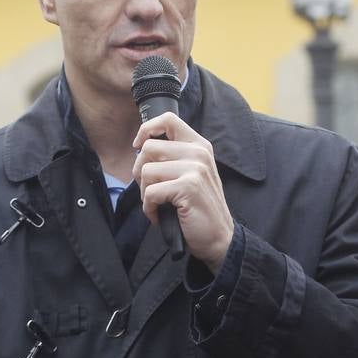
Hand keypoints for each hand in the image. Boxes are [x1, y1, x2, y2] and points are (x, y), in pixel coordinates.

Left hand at [132, 112, 234, 272]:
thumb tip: (140, 147)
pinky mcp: (188, 187)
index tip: (138, 146)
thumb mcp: (192, 174)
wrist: (218, 237)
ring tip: (157, 204)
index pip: (168, 119)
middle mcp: (198, 153)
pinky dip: (148, 208)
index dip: (146, 129)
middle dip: (140, 172)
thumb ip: (174, 157)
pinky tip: (158, 215)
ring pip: (146, 170)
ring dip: (144, 192)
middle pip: (148, 148)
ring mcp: (195, 169)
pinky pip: (151, 192)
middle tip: (150, 190)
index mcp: (199, 146)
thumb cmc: (199, 207)